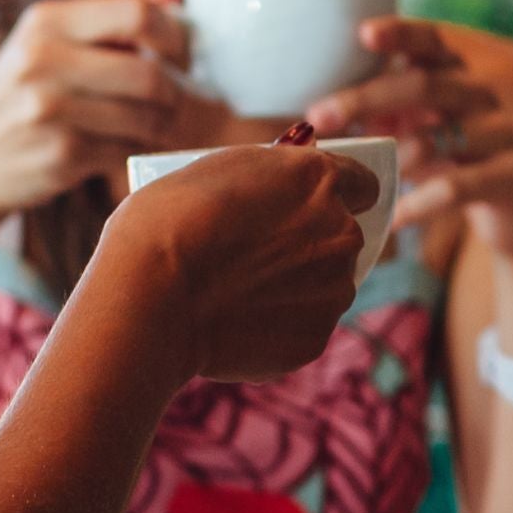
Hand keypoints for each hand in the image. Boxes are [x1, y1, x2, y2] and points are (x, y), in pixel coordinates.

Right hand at [0, 0, 201, 236]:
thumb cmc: (16, 97)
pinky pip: (129, 150)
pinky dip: (134, 150)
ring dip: (160, 125)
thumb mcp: (48, 45)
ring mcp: (51, 111)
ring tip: (146, 124)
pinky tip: (115, 147)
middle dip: (173, 92)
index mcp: (46, 21)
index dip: (174, 36)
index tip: (178, 54)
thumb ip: (110, 21)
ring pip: (147, 117)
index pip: (137, 13)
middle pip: (150, 73)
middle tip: (169, 99)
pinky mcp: (62, 156)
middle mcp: (44, 60)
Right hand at [100, 135, 378, 382]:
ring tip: (235, 292)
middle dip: (309, 244)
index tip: (309, 206)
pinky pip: (302, 327)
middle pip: (342, 237)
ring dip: (295, 287)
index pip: (362, 183)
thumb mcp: (217, 173)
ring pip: (325, 286)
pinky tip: (231, 322)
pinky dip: (275, 326)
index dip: (335, 194)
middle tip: (256, 255)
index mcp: (317, 179)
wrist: (150, 295)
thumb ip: (265, 183)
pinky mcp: (315, 339)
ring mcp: (333, 290)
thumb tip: (275, 198)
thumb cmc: (167, 223)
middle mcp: (340, 232)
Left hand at [305, 19, 512, 262]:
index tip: (363, 33)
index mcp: (459, 74)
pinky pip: (456, 188)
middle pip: (425, 85)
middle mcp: (483, 96)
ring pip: (438, 139)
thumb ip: (384, 111)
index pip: (433, 41)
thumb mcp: (421, 128)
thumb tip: (318, 111)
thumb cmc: (457, 158)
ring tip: (352, 173)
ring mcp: (501, 134)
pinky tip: (392, 218)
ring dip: (389, 157)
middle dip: (366, 98)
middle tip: (318, 115)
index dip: (402, 33)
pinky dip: (418, 204)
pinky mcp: (510, 176)